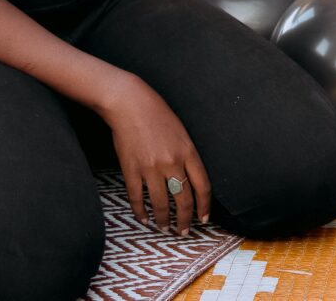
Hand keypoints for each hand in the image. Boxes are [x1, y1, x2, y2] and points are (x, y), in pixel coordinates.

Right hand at [96, 74, 211, 234]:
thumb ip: (187, 156)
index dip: (204, 207)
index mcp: (188, 152)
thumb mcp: (182, 133)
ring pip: (161, 203)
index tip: (204, 219)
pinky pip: (137, 197)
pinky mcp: (131, 169)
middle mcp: (172, 162)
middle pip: (183, 200)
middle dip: (185, 220)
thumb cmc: (158, 115)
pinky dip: (141, 211)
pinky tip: (145, 219)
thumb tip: (191, 180)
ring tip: (165, 228)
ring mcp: (150, 168)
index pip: (202, 187)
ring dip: (164, 220)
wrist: (131, 104)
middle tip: (184, 231)